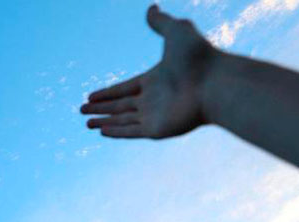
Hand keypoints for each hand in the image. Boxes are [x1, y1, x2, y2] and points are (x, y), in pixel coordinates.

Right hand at [81, 5, 218, 138]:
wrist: (216, 83)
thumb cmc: (199, 57)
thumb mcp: (177, 31)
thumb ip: (161, 22)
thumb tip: (151, 7)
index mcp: (155, 79)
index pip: (125, 88)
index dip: (107, 92)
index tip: (91, 95)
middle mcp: (154, 99)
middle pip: (121, 105)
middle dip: (101, 108)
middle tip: (82, 110)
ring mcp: (155, 116)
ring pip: (123, 120)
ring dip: (104, 122)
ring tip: (87, 123)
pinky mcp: (157, 130)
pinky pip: (131, 131)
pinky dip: (116, 132)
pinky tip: (101, 132)